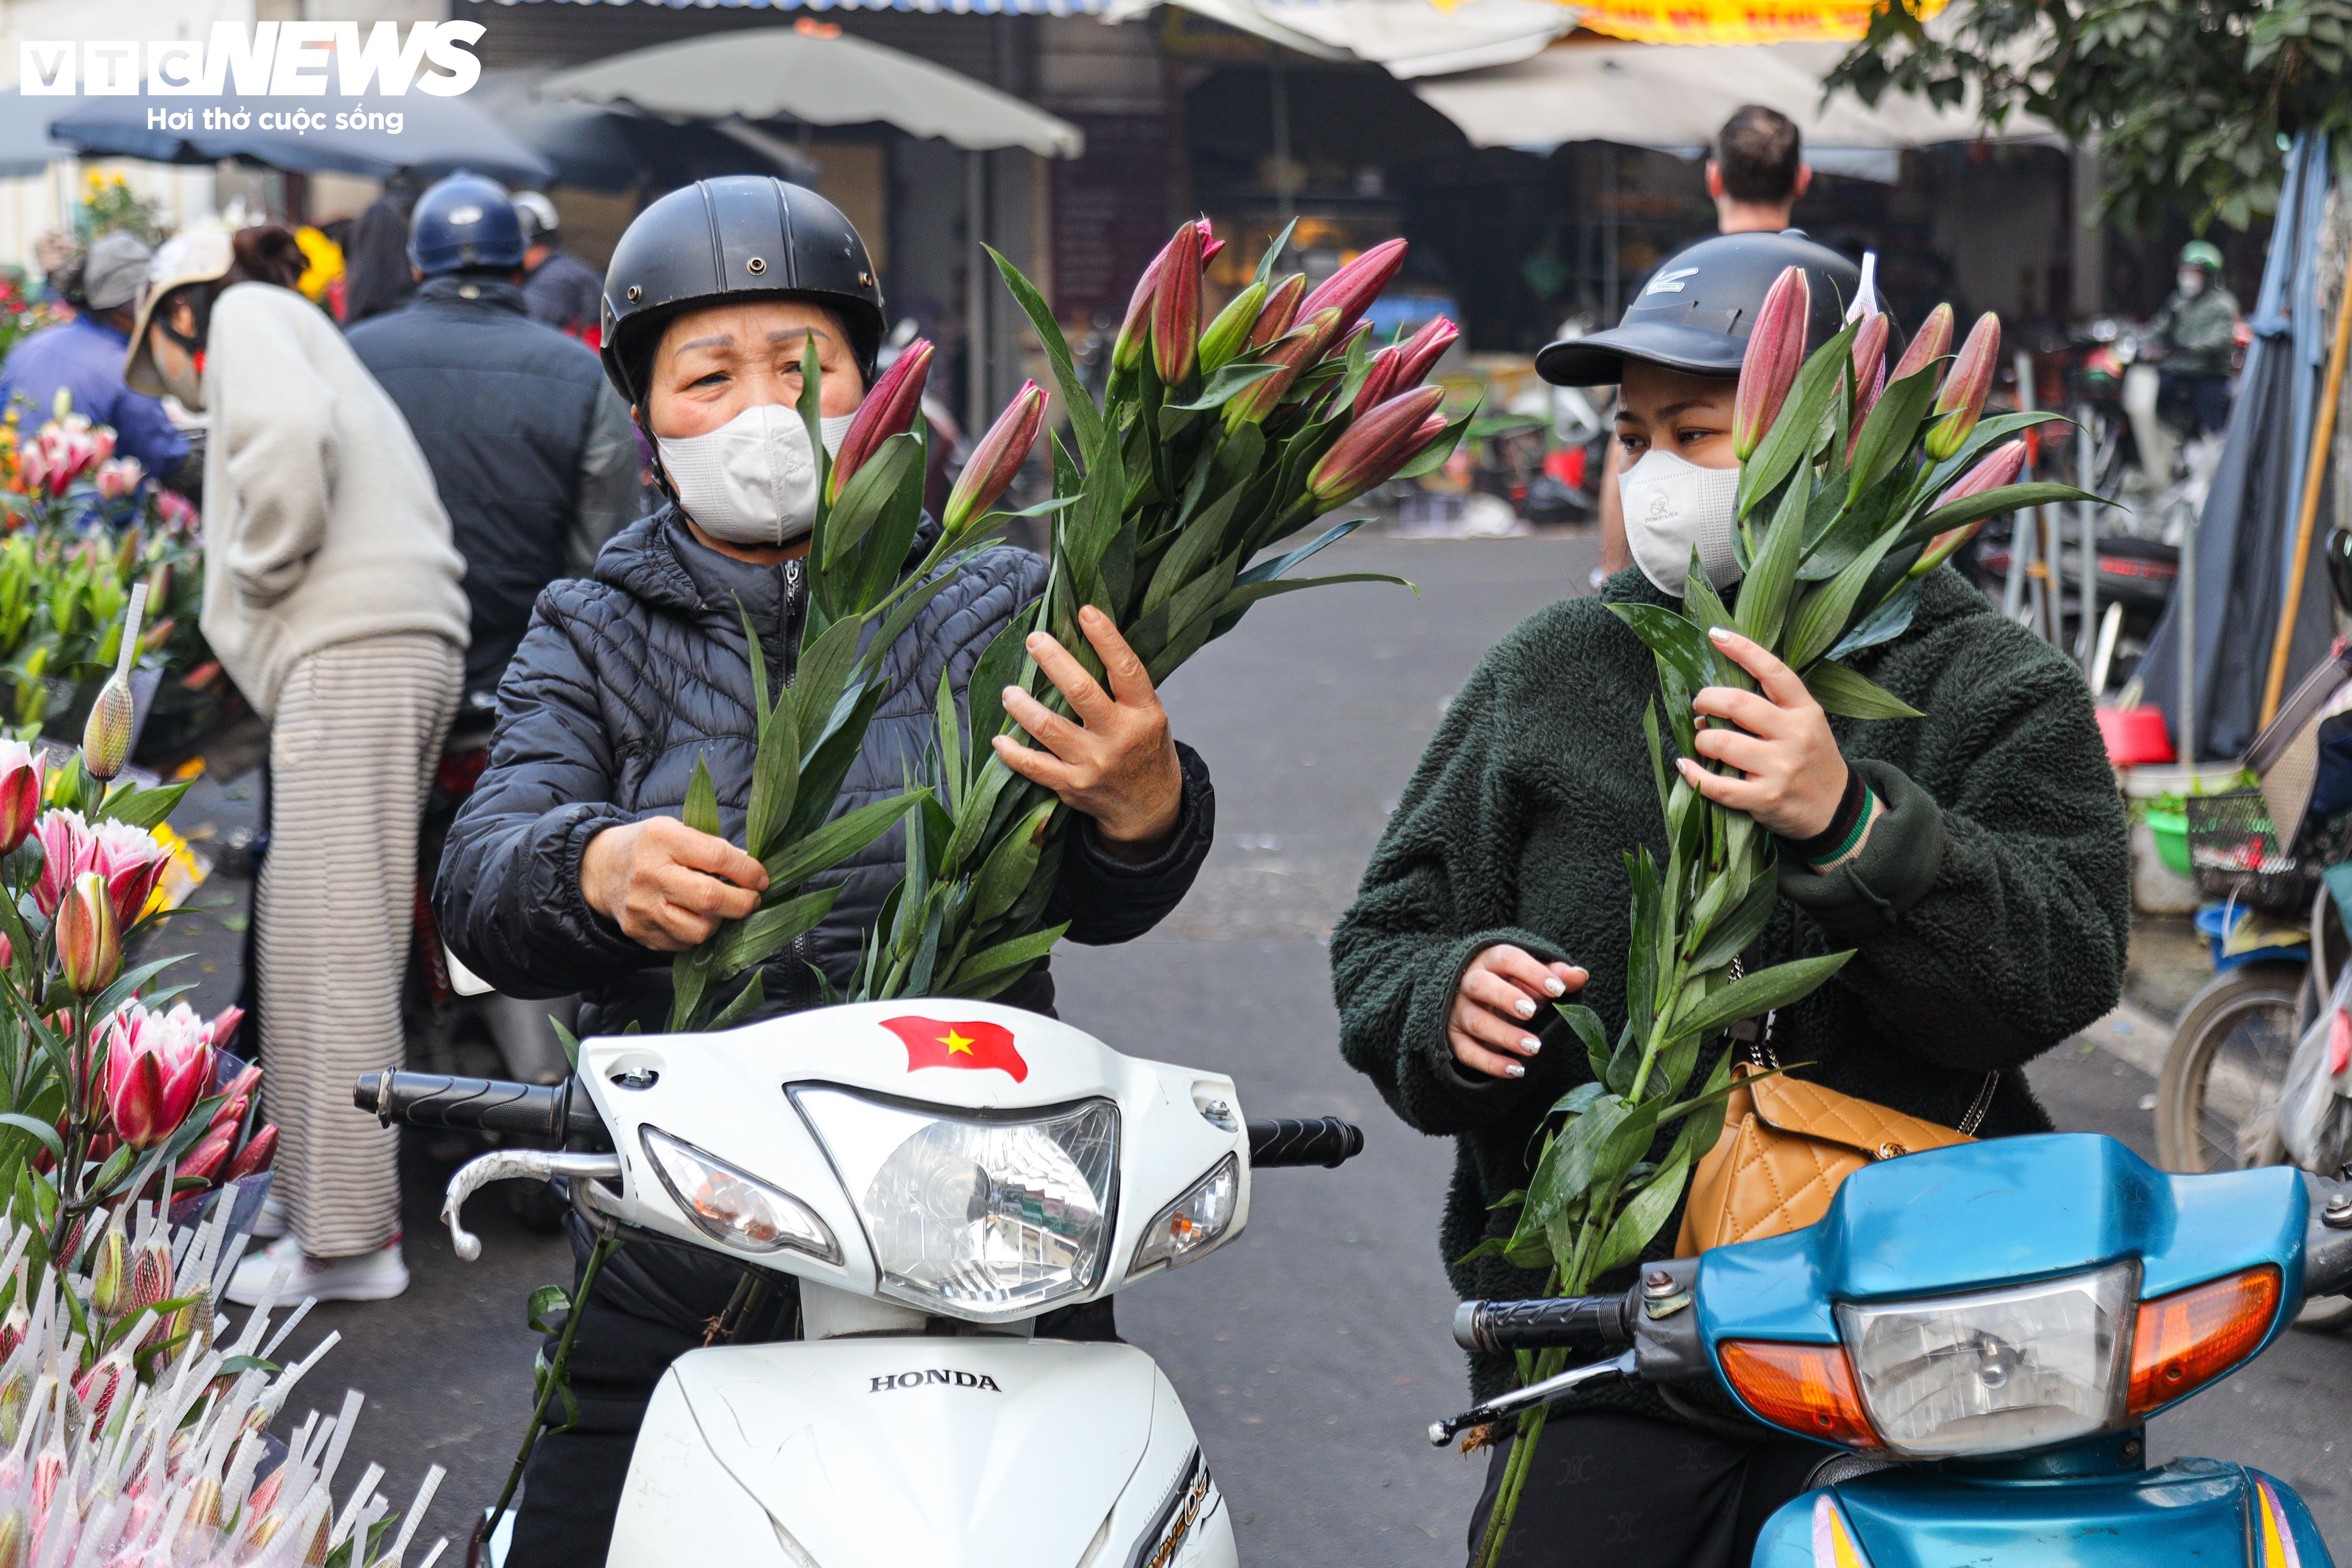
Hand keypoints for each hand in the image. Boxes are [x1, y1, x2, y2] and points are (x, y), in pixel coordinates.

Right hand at [580, 816, 766, 951]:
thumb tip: (751, 869)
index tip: (761, 879)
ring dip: (719, 922)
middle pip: (710, 898)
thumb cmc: (650, 847)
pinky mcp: (639, 932)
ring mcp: (642, 908)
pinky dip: (697, 934)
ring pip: (699, 930)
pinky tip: (695, 918)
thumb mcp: (676, 831)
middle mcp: (650, 874)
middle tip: (752, 899)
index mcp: (662, 839)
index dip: (748, 871)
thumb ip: (712, 847)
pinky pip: (682, 944)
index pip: (717, 857)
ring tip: (719, 909)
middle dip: (743, 903)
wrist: (600, 869)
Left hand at [994, 605, 1183, 861]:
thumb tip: (1080, 641)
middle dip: (1053, 661)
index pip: (1126, 668)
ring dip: (1023, 706)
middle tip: (1034, 640)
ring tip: (1009, 692)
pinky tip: (999, 740)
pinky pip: (1035, 767)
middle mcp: (1120, 737)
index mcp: (1145, 713)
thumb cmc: (1144, 749)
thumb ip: (1122, 688)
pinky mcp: (1073, 785)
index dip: (1106, 638)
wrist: (1149, 807)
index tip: (1085, 612)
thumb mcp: (1149, 715)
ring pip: (1049, 728)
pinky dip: (1012, 753)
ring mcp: (1095, 763)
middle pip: (1081, 692)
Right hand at [1449, 944, 1586, 1079]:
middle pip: (1481, 985)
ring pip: (1476, 1022)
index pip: (1507, 959)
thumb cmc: (1511, 985)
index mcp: (1490, 960)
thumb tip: (1581, 975)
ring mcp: (1459, 1011)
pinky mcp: (1454, 1037)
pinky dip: (1491, 1064)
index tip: (1558, 989)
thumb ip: (1556, 975)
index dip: (1532, 972)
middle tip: (1532, 1012)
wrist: (1474, 1002)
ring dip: (1505, 1035)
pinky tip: (1516, 1070)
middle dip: (1506, 998)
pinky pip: (1467, 1052)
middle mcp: (1469, 983)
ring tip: (1533, 1047)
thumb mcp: (1532, 977)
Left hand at [1678, 627, 1847, 839]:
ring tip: (1703, 741)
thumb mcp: (1806, 723)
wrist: (1835, 809)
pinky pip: (1717, 785)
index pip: (1773, 671)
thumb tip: (1718, 694)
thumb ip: (1773, 705)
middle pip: (1738, 703)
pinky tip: (1685, 766)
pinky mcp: (1765, 798)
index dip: (1742, 650)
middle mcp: (1795, 735)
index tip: (1716, 635)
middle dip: (1707, 699)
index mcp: (1805, 711)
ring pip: (1721, 742)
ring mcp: (1780, 768)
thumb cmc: (1811, 760)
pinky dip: (1694, 774)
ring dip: (1701, 739)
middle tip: (1700, 704)